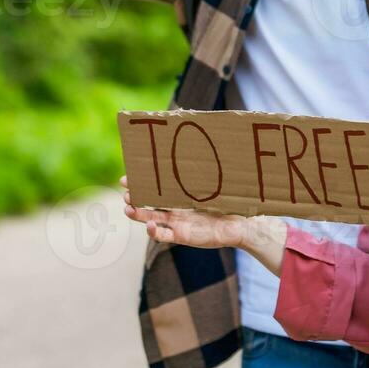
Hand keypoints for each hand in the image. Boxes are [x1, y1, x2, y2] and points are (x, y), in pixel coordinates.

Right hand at [119, 175, 284, 252]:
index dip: (138, 183)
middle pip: (147, 203)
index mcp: (178, 193)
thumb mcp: (216, 178)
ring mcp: (177, 222)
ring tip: (127, 209)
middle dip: (133, 198)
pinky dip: (154, 232)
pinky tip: (150, 226)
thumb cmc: (230, 198)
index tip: (125, 177)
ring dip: (137, 215)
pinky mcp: (183, 236)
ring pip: (150, 219)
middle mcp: (174, 208)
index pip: (153, 187)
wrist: (243, 221)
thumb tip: (205, 131)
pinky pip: (164, 236)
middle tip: (125, 193)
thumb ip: (207, 162)